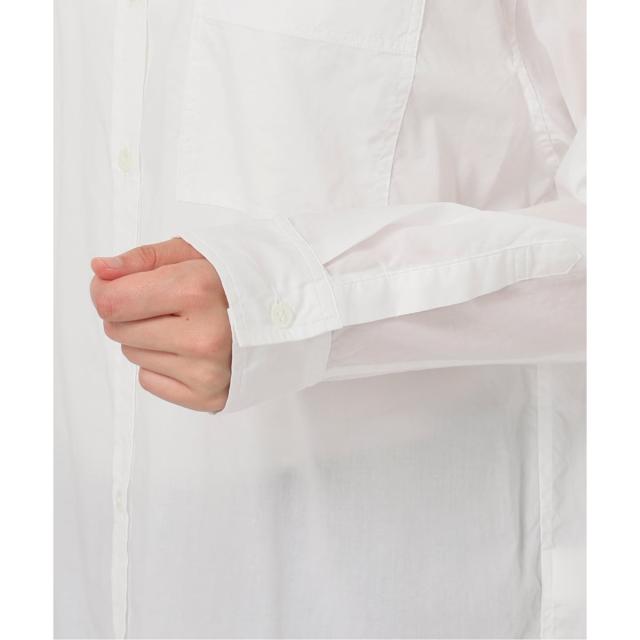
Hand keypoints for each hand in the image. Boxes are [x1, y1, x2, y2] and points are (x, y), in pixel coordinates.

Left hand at [90, 238, 230, 411]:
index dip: (107, 290)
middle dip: (132, 314)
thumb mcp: (194, 253)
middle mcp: (203, 335)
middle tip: (169, 305)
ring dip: (148, 339)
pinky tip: (191, 351)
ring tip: (186, 326)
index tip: (123, 284)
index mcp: (197, 290)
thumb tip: (100, 270)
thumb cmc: (238, 281)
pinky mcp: (207, 396)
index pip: (110, 300)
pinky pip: (149, 381)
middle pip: (116, 329)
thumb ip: (142, 259)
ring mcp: (207, 371)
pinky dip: (162, 365)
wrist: (288, 317)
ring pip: (132, 356)